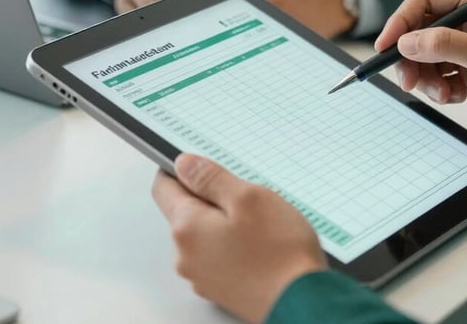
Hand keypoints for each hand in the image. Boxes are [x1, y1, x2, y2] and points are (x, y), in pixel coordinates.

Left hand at [152, 154, 326, 323]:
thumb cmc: (279, 252)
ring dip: (226, 221)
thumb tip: (184, 164)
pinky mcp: (222, 288)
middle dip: (212, 197)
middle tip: (247, 195)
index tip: (203, 164)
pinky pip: (219, 254)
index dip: (181, 170)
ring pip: (206, 233)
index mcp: (187, 228)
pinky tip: (262, 243)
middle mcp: (186, 256)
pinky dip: (235, 243)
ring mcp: (203, 276)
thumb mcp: (247, 197)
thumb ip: (210, 178)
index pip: (164, 188)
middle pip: (186, 211)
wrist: (302, 302)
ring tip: (261, 223)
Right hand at [375, 0, 466, 141]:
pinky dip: (439, 89)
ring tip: (443, 94)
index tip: (386, 47)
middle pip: (418, 30)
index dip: (401, 22)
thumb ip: (445, 46)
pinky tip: (457, 97)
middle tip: (409, 81)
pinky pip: (436, 74)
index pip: (424, 0)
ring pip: (423, 55)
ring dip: (425, 77)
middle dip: (411, 57)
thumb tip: (406, 43)